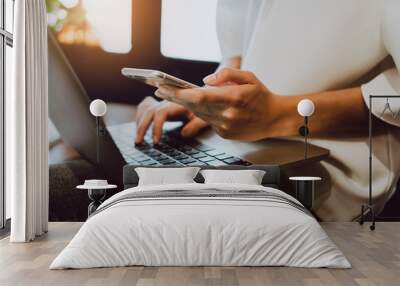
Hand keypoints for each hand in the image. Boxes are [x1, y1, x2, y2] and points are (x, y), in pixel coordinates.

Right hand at [135, 97, 208, 143]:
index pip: (161, 113)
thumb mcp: (203, 117)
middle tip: (139, 142)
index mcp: (176, 104)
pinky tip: (138, 125)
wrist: (203, 98)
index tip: (155, 141)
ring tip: (138, 138)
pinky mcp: (160, 105)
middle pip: (149, 112)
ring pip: (145, 109)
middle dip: (142, 127)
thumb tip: (183, 135)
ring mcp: (162, 102)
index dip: (156, 127)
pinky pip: (145, 106)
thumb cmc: (203, 108)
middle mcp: (167, 102)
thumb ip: (195, 126)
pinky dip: (140, 115)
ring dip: (139, 123)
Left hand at [155, 68, 282, 140]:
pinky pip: (207, 121)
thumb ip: (227, 74)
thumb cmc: (261, 96)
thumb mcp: (249, 77)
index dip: (180, 94)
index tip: (165, 89)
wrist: (273, 119)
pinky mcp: (224, 134)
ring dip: (185, 105)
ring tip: (172, 95)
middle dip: (175, 98)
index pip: (200, 96)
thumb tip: (204, 81)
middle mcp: (228, 114)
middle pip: (194, 107)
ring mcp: (225, 127)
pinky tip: (196, 106)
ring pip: (198, 114)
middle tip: (161, 90)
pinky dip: (201, 113)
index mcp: (234, 98)